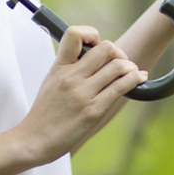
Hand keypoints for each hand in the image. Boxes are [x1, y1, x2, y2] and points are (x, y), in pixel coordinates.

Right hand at [14, 25, 147, 163]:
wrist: (34, 140)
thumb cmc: (44, 113)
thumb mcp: (51, 81)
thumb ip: (70, 66)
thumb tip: (93, 54)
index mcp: (59, 67)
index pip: (74, 34)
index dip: (91, 34)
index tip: (96, 44)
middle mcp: (71, 77)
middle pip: (106, 48)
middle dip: (118, 53)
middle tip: (120, 62)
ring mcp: (83, 93)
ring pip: (118, 66)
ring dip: (130, 67)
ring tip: (131, 72)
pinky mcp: (93, 110)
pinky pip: (121, 87)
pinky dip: (135, 79)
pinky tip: (139, 78)